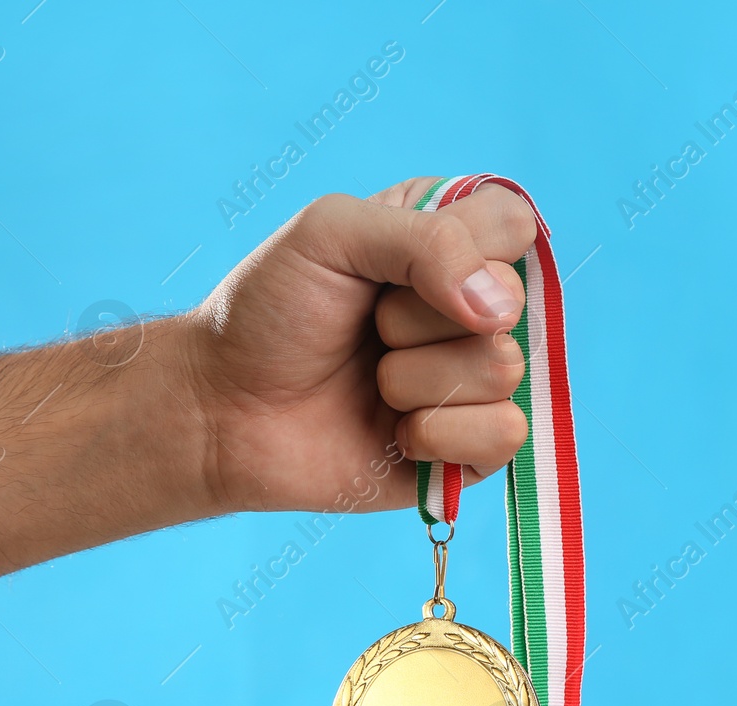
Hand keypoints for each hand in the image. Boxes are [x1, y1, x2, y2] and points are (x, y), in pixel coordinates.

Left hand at [182, 176, 537, 513]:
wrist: (225, 412)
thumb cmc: (270, 314)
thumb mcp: (333, 233)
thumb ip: (428, 239)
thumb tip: (499, 311)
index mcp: (451, 242)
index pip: (511, 225)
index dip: (465, 248)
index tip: (398, 268)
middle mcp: (475, 309)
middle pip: (512, 302)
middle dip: (420, 320)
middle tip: (370, 329)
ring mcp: (479, 381)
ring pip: (503, 369)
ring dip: (417, 380)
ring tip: (373, 384)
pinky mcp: (476, 448)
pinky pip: (506, 434)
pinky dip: (438, 435)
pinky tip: (395, 433)